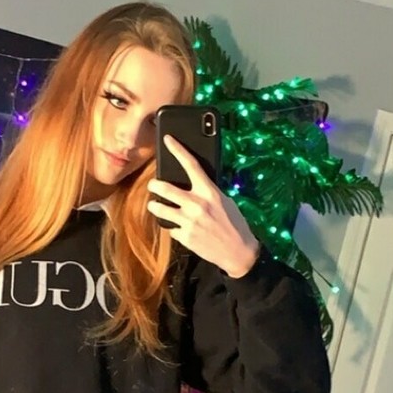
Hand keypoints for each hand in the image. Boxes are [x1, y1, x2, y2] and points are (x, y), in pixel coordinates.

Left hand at [147, 136, 259, 277]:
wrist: (239, 252)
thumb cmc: (234, 224)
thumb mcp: (225, 202)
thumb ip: (208, 192)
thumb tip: (193, 183)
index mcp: (209, 192)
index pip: (191, 165)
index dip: (177, 149)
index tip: (167, 140)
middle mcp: (197, 205)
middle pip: (165, 188)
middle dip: (154, 186)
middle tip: (153, 186)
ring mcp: (189, 222)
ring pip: (160, 209)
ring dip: (155, 207)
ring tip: (155, 206)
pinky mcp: (185, 237)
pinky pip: (170, 228)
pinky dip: (173, 227)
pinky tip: (180, 228)